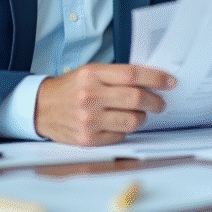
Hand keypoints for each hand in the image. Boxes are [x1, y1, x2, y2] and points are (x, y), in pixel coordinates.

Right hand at [34, 63, 176, 145]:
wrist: (41, 107)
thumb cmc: (70, 88)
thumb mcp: (89, 72)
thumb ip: (115, 75)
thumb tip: (149, 81)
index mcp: (92, 74)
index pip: (132, 74)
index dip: (155, 78)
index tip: (169, 82)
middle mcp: (90, 96)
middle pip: (136, 98)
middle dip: (155, 101)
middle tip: (160, 103)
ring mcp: (89, 119)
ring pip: (133, 120)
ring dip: (142, 117)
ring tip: (139, 114)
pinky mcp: (88, 138)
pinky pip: (120, 135)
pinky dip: (125, 130)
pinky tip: (118, 123)